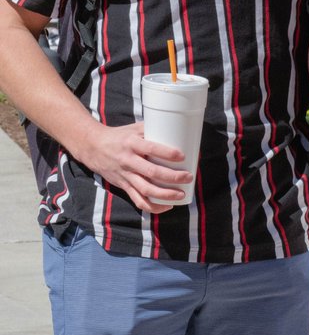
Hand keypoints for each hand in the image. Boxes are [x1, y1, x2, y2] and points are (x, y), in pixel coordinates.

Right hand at [75, 121, 193, 213]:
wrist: (93, 147)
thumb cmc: (120, 136)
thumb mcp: (134, 128)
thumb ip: (153, 129)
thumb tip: (179, 130)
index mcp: (132, 143)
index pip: (151, 148)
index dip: (167, 153)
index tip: (183, 156)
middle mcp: (128, 161)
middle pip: (152, 173)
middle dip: (172, 177)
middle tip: (188, 177)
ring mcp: (125, 175)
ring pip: (146, 190)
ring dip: (165, 195)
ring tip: (181, 195)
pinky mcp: (123, 186)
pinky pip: (138, 200)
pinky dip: (153, 206)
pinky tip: (167, 206)